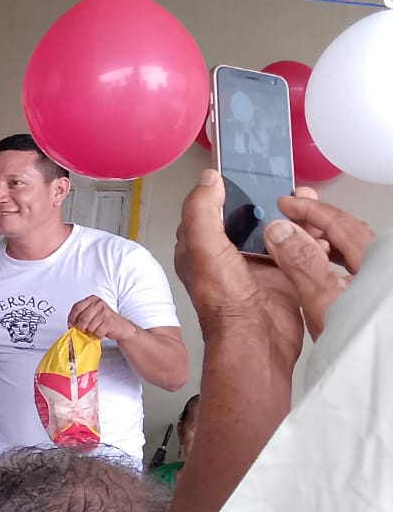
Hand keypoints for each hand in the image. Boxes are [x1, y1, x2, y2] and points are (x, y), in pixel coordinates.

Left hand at [67, 295, 136, 342]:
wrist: (121, 327)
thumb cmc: (105, 320)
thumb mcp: (92, 312)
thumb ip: (82, 314)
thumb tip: (71, 323)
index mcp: (92, 299)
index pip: (76, 307)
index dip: (72, 318)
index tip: (71, 325)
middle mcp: (98, 304)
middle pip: (82, 318)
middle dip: (81, 327)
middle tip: (84, 330)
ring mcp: (104, 312)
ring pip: (89, 327)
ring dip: (91, 332)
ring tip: (96, 329)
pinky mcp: (109, 322)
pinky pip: (97, 332)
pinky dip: (98, 335)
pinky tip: (102, 332)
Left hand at [173, 170, 303, 363]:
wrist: (257, 339)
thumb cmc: (224, 302)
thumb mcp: (204, 248)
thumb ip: (201, 211)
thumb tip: (208, 180)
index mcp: (199, 248)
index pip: (207, 209)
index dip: (222, 190)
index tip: (241, 172)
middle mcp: (225, 255)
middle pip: (245, 217)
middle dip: (263, 200)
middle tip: (281, 185)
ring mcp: (254, 265)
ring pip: (271, 229)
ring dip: (288, 216)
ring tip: (302, 202)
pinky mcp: (281, 274)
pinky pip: (293, 247)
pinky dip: (304, 236)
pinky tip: (313, 227)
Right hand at [271, 193, 372, 339]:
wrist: (384, 373)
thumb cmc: (367, 343)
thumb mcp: (325, 300)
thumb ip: (302, 262)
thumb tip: (281, 231)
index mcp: (375, 259)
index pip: (338, 222)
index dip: (309, 210)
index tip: (285, 202)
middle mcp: (381, 268)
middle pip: (348, 234)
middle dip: (316, 222)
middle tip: (290, 215)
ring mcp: (380, 283)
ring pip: (352, 252)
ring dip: (324, 243)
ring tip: (299, 242)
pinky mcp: (377, 300)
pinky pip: (353, 269)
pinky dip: (332, 262)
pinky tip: (320, 273)